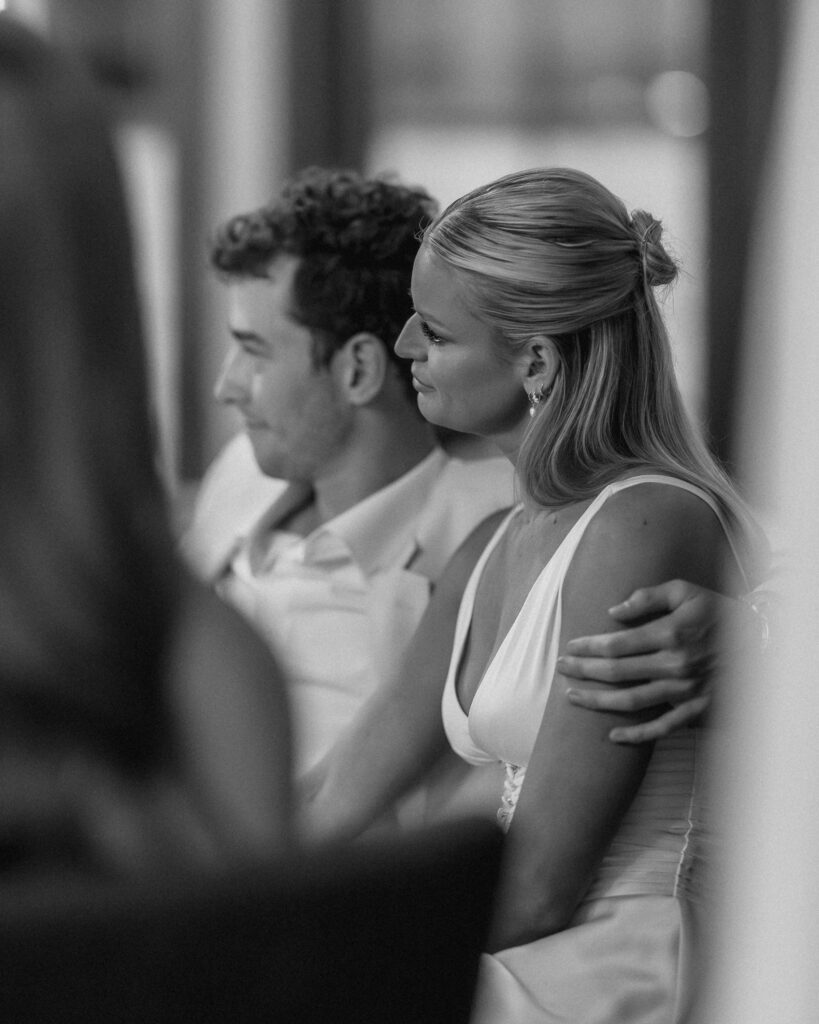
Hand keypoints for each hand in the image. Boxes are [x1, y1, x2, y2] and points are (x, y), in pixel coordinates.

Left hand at [558, 579, 748, 743]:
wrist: (760, 640)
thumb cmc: (717, 611)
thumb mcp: (685, 591)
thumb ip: (648, 597)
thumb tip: (613, 612)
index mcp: (669, 634)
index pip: (616, 644)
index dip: (588, 647)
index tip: (569, 647)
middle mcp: (674, 665)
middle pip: (616, 672)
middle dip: (583, 671)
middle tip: (560, 669)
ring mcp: (684, 691)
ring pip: (630, 701)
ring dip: (597, 700)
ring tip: (573, 695)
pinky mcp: (695, 709)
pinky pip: (661, 728)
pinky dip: (636, 735)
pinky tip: (612, 735)